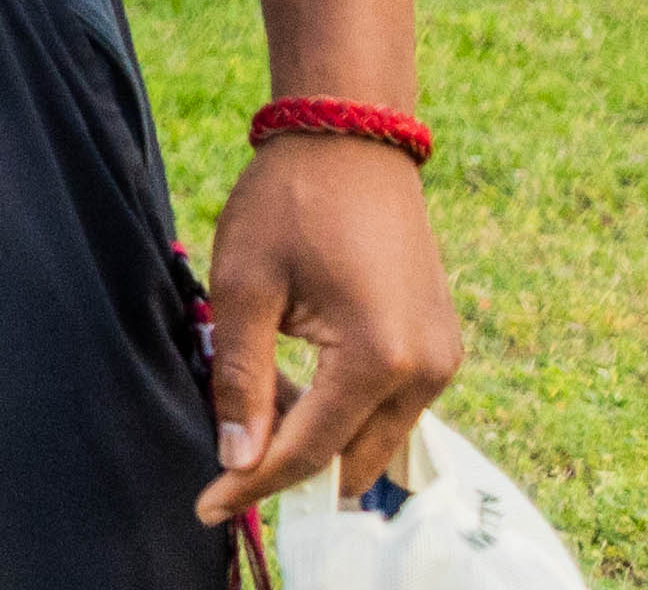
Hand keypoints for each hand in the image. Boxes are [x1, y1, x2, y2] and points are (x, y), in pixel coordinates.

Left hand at [195, 131, 459, 528]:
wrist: (350, 140)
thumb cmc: (288, 202)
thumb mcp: (244, 286)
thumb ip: (241, 378)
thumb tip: (235, 457)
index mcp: (379, 357)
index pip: (309, 449)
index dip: (252, 483)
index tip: (205, 507)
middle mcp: (428, 371)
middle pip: (351, 458)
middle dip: (289, 470)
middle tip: (223, 468)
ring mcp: (443, 361)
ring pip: (373, 439)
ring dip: (317, 440)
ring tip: (252, 413)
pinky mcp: (440, 348)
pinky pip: (389, 407)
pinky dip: (342, 412)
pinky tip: (293, 387)